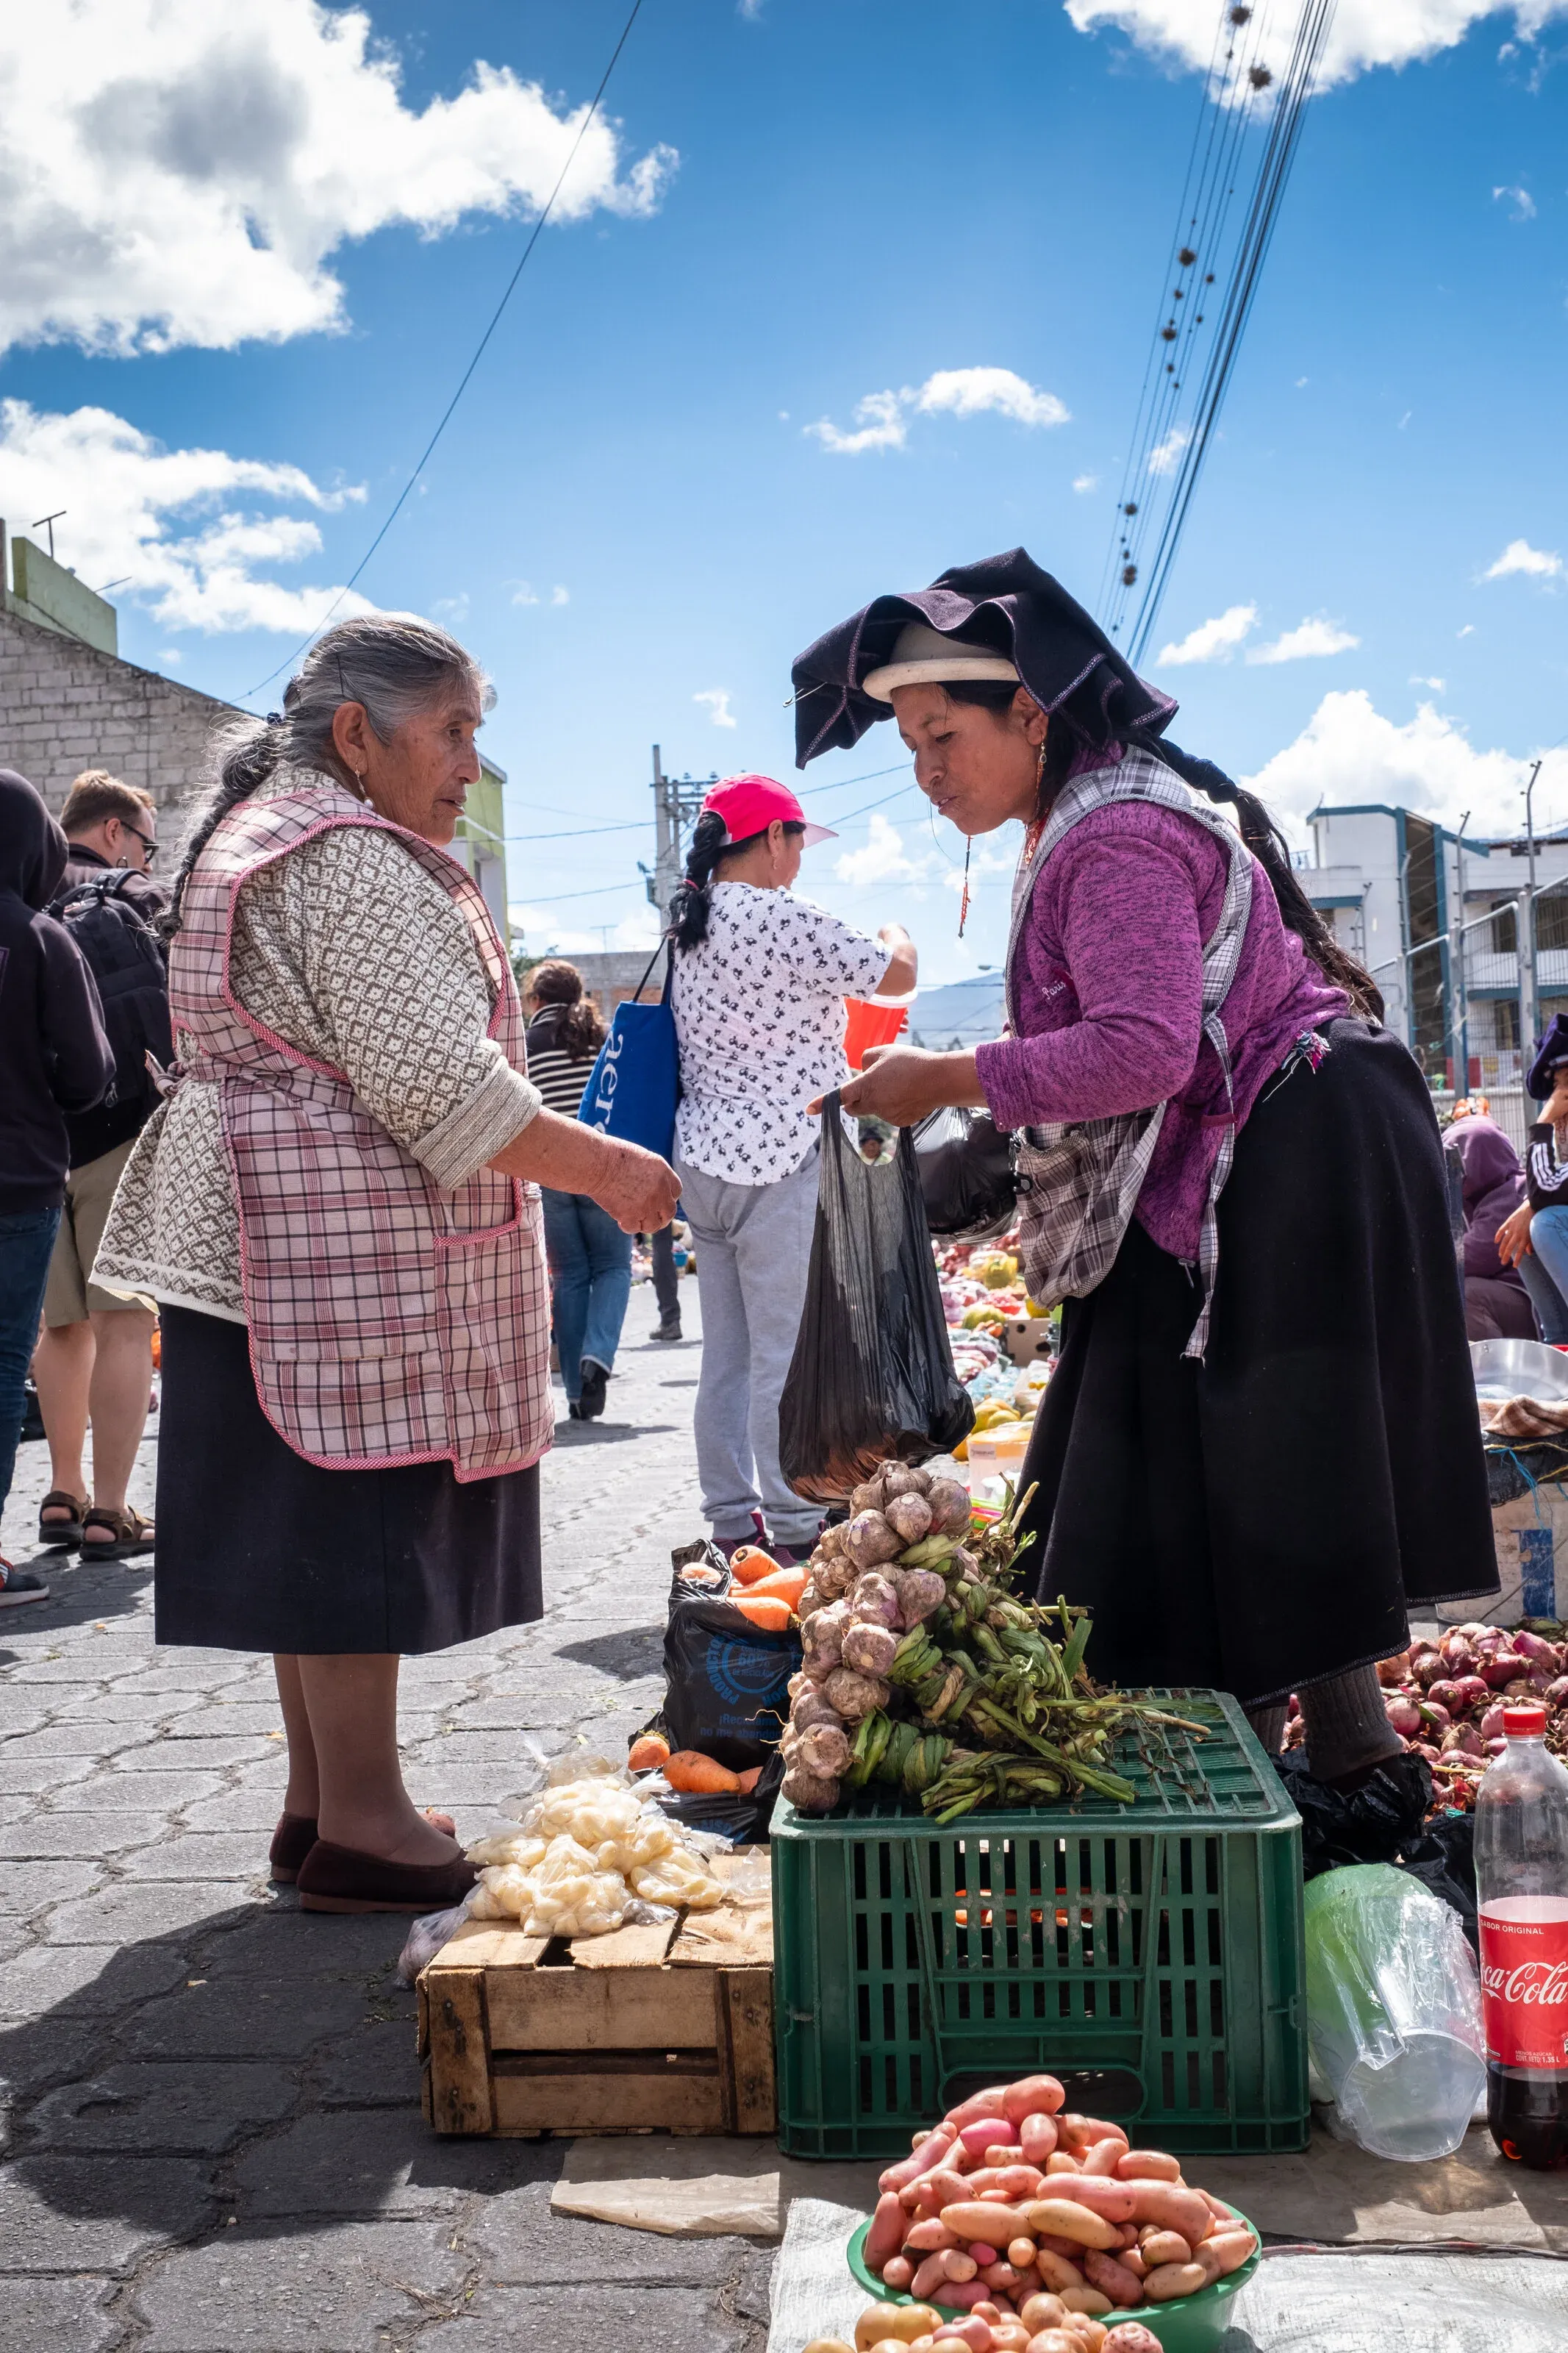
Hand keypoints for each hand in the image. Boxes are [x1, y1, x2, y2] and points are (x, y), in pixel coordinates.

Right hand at [590, 1141, 680, 1234]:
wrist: (598, 1163)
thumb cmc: (612, 1155)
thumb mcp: (641, 1158)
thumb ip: (651, 1174)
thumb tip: (650, 1188)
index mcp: (663, 1172)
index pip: (675, 1191)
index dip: (667, 1197)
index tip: (660, 1200)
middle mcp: (660, 1190)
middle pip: (669, 1211)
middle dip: (661, 1217)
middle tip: (651, 1218)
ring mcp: (647, 1205)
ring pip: (653, 1225)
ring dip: (645, 1224)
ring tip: (635, 1220)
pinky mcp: (631, 1216)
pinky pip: (634, 1228)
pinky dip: (628, 1227)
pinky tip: (620, 1220)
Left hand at [809, 1044, 980, 1126]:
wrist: (940, 1080)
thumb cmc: (911, 1061)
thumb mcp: (884, 1051)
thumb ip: (866, 1059)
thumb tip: (863, 1069)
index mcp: (866, 1085)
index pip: (839, 1096)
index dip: (822, 1102)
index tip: (809, 1110)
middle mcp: (873, 1104)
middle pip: (853, 1108)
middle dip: (854, 1100)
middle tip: (869, 1085)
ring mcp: (886, 1116)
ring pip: (874, 1110)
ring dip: (878, 1101)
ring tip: (899, 1084)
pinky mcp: (900, 1122)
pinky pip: (890, 1115)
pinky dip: (894, 1107)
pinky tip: (908, 1095)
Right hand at [1496, 1202, 1534, 1266]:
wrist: (1532, 1208)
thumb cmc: (1535, 1221)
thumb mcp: (1534, 1234)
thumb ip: (1530, 1243)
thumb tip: (1528, 1252)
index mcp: (1524, 1238)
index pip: (1520, 1252)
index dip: (1517, 1259)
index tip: (1514, 1266)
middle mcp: (1517, 1234)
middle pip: (1510, 1248)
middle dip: (1506, 1256)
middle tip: (1503, 1263)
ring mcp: (1512, 1228)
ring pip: (1504, 1241)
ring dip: (1501, 1249)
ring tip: (1500, 1255)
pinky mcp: (1508, 1223)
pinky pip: (1501, 1230)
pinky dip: (1498, 1236)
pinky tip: (1496, 1242)